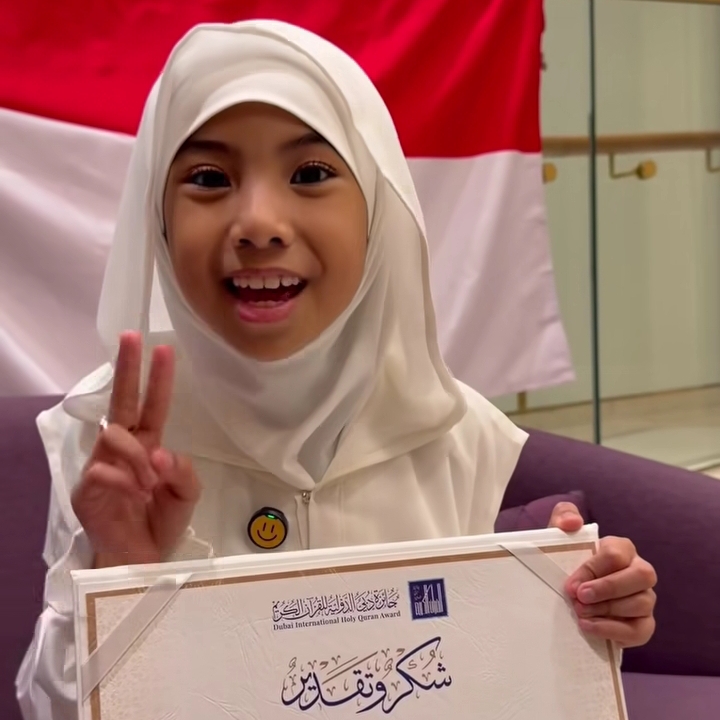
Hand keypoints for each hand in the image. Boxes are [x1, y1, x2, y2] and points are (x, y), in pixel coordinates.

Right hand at [72, 331, 200, 567]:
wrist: (140, 560)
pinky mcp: (86, 488)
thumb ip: (183, 470)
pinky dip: (126, 480)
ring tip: (152, 481)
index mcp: (149, 445)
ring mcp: (102, 465)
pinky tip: (136, 494)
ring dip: (139, 455)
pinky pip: (103, 469)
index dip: (157, 379)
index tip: (162, 349)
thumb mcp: (186, 495)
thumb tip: (160, 451)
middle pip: (123, 400)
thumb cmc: (160, 522)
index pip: (152, 405)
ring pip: (115, 434)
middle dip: (128, 368)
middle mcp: (124, 448)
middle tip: (132, 337)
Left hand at [549, 502, 656, 647]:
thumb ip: (564, 515)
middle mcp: (640, 571)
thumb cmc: (566, 561)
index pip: (616, 554)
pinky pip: (641, 630)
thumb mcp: (559, 534)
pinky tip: (589, 628)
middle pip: (642, 575)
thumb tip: (573, 522)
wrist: (565, 594)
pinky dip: (614, 631)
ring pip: (643, 603)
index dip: (593, 570)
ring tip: (580, 613)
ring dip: (609, 611)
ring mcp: (645, 598)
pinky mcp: (643, 624)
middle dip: (609, 588)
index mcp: (622, 548)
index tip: (571, 585)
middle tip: (580, 598)